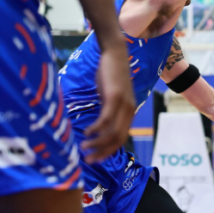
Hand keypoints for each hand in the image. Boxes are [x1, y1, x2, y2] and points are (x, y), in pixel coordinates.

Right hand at [83, 46, 136, 161]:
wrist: (115, 52)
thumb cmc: (110, 73)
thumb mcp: (109, 95)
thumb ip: (107, 110)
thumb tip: (99, 124)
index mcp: (128, 112)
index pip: (121, 139)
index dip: (109, 151)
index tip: (96, 159)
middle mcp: (129, 111)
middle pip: (117, 139)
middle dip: (102, 152)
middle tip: (89, 160)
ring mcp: (123, 104)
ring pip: (112, 132)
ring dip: (98, 143)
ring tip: (84, 148)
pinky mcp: (115, 97)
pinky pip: (106, 118)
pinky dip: (96, 128)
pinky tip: (86, 132)